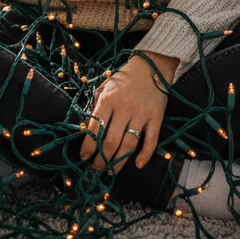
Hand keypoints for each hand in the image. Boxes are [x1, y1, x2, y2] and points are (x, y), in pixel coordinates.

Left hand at [79, 51, 178, 175]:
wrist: (150, 67)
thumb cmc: (123, 80)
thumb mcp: (104, 88)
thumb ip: (95, 107)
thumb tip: (87, 130)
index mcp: (108, 100)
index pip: (95, 129)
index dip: (88, 146)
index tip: (83, 156)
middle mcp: (124, 108)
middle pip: (111, 141)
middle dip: (102, 158)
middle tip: (97, 167)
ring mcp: (141, 114)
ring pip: (129, 144)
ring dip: (119, 161)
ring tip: (112, 171)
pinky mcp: (156, 118)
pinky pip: (151, 140)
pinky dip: (145, 154)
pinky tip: (138, 164)